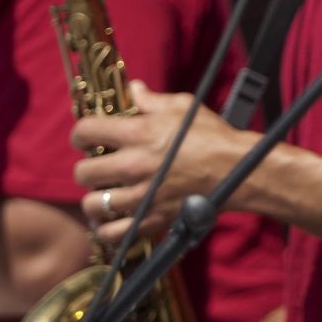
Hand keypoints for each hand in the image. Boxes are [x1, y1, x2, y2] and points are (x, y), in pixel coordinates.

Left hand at [71, 81, 251, 243]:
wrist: (239, 169)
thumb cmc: (213, 135)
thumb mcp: (184, 107)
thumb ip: (151, 100)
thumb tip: (133, 89)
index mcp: (139, 134)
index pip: (85, 131)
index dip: (81, 134)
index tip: (88, 138)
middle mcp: (134, 165)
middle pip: (82, 172)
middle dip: (88, 168)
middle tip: (100, 166)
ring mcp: (141, 195)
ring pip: (92, 204)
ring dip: (96, 198)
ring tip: (107, 193)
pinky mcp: (152, 218)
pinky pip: (112, 232)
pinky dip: (107, 229)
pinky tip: (112, 219)